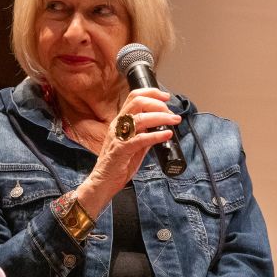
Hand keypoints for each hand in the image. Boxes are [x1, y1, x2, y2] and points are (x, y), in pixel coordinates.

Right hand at [77, 88, 181, 216]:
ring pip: (140, 118)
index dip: (151, 93)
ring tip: (174, 120)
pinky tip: (167, 134)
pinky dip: (156, 135)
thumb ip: (144, 135)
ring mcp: (119, 136)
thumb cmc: (117, 164)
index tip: (166, 97)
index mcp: (120, 121)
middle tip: (171, 112)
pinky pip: (140, 139)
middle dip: (158, 103)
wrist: (103, 182)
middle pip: (137, 102)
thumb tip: (160, 129)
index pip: (134, 97)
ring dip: (161, 117)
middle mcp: (118, 125)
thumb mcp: (133, 145)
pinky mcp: (122, 150)